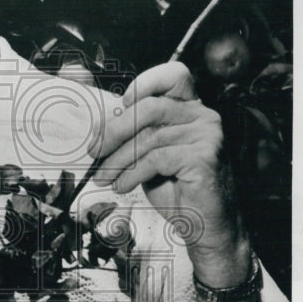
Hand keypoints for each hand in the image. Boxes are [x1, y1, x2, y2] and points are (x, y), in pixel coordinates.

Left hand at [88, 62, 249, 286]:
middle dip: (114, 131)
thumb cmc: (176, 189)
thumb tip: (101, 127)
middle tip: (95, 152)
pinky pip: (156, 158)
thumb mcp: (150, 155)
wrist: (203, 224)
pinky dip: (132, 173)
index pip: (173, 76)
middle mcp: (203, 116)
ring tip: (106, 177)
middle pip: (149, 108)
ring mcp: (207, 135)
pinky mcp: (204, 156)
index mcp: (191, 109)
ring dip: (118, 160)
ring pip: (148, 138)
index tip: (121, 104)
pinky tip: (123, 185)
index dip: (145, 83)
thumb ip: (136, 134)